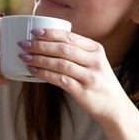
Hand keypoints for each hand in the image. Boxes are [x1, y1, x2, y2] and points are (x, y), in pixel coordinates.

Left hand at [17, 27, 132, 125]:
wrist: (115, 108)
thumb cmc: (99, 82)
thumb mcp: (94, 62)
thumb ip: (77, 52)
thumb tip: (47, 41)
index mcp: (96, 49)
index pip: (70, 37)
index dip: (50, 33)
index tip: (33, 32)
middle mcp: (95, 61)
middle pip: (63, 49)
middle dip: (40, 45)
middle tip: (23, 44)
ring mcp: (91, 77)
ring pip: (60, 63)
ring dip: (39, 59)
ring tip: (24, 57)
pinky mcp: (84, 92)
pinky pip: (60, 80)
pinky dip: (44, 74)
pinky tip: (33, 71)